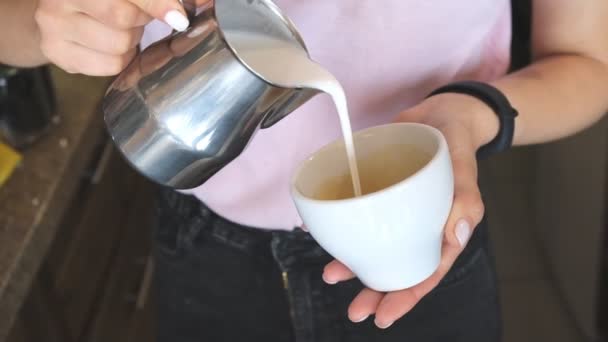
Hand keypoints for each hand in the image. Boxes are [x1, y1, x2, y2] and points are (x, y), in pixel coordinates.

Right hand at [35, 0, 207, 75]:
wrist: (60, 12)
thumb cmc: (104, 0)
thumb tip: (204, 2)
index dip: (156, 4)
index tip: (179, 18)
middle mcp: (60, 1)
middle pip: (123, 19)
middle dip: (140, 20)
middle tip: (136, 17)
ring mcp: (54, 28)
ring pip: (118, 47)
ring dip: (130, 41)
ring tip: (119, 29)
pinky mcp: (57, 54)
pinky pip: (109, 66)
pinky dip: (119, 59)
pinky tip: (108, 44)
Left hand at [322, 93, 498, 327]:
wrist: (439, 113)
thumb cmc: (458, 144)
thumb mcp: (465, 168)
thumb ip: (465, 199)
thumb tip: (457, 236)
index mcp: (443, 231)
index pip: (425, 272)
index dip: (406, 297)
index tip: (384, 316)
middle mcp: (418, 227)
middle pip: (397, 267)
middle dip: (376, 292)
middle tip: (356, 311)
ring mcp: (397, 213)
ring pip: (376, 247)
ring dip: (355, 266)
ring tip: (332, 277)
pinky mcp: (378, 195)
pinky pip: (361, 217)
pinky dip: (344, 228)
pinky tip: (324, 235)